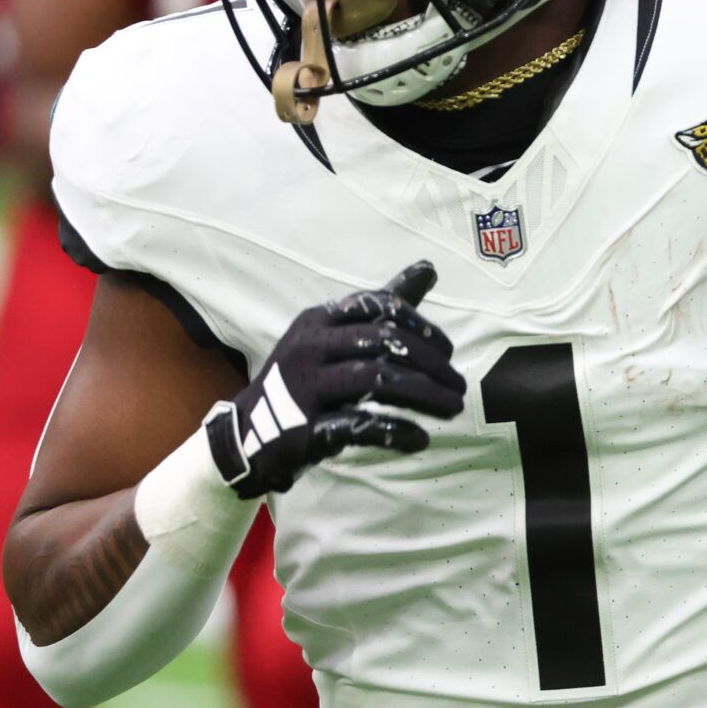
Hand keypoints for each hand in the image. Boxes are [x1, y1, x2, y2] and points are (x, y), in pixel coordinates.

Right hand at [204, 261, 464, 496]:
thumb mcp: (335, 336)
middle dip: (430, 363)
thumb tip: (429, 268)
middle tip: (459, 385)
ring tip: (452, 408)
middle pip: (383, 342)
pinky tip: (420, 439)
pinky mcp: (305, 430)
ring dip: (424, 395)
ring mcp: (304, 389)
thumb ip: (382, 305)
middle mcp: (309, 348)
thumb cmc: (306, 378)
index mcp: (318, 321)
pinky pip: (359, 427)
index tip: (448, 350)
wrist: (247, 435)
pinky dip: (396, 431)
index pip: (378, 306)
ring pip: (376, 381)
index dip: (420, 325)